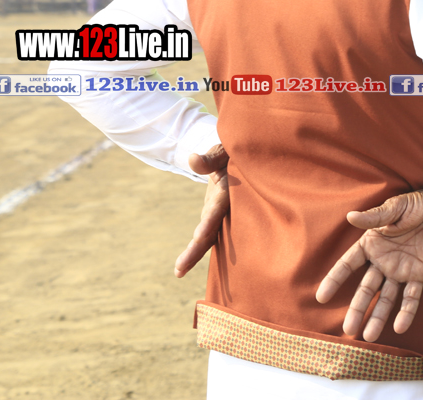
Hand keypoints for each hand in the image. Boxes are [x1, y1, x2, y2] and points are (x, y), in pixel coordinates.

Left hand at [174, 143, 229, 277]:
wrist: (243, 158)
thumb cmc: (235, 151)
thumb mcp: (225, 149)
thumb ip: (211, 158)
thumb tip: (192, 161)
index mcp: (229, 191)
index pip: (218, 208)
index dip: (209, 222)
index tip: (198, 237)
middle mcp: (226, 206)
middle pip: (212, 230)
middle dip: (196, 250)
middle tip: (179, 270)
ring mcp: (221, 212)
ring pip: (210, 235)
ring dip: (194, 253)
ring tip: (178, 272)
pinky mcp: (217, 213)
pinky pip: (209, 232)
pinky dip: (198, 247)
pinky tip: (184, 264)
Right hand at [316, 188, 422, 339]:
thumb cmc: (418, 204)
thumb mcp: (395, 207)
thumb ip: (374, 217)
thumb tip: (349, 216)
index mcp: (372, 244)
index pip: (349, 264)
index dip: (335, 279)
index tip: (322, 298)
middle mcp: (383, 260)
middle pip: (366, 288)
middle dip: (357, 309)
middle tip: (348, 330)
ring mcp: (401, 270)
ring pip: (387, 298)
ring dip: (378, 317)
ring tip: (369, 337)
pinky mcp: (419, 274)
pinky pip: (412, 296)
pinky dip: (407, 312)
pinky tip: (400, 328)